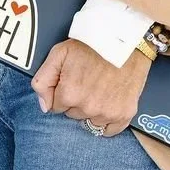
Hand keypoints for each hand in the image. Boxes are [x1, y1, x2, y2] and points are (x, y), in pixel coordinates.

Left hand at [32, 38, 151, 136]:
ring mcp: (107, 112)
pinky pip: (109, 130)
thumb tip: (44, 106)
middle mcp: (88, 107)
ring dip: (92, 111)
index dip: (64, 94)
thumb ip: (43, 81)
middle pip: (73, 115)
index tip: (73, 81)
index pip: (56, 107)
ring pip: (90, 122)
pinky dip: (107, 122)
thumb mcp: (59, 53)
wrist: (126, 39)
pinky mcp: (124, 114)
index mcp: (70, 94)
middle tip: (89, 83)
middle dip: (78, 102)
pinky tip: (108, 106)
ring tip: (101, 90)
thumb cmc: (93, 44)